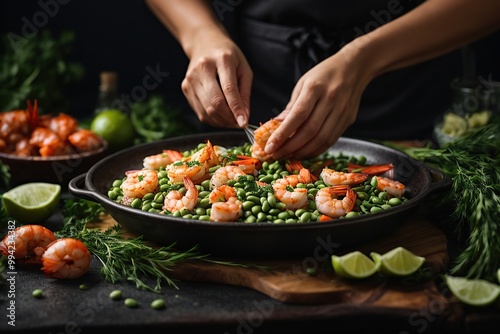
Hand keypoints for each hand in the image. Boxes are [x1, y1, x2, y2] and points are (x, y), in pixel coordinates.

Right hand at [181, 32, 252, 128]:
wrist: (204, 44)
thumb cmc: (229, 57)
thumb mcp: (244, 70)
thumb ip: (245, 94)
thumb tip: (244, 117)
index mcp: (222, 59)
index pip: (229, 89)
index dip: (236, 109)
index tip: (243, 123)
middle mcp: (203, 68)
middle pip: (215, 102)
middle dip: (228, 118)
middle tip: (238, 123)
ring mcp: (191, 78)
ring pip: (206, 110)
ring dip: (221, 121)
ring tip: (231, 120)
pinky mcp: (185, 87)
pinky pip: (200, 112)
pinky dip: (212, 119)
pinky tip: (220, 116)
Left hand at [265, 42, 372, 159]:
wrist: (354, 68)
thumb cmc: (323, 75)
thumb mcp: (303, 84)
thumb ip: (291, 106)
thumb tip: (276, 125)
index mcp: (315, 88)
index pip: (297, 115)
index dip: (282, 134)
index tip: (269, 147)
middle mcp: (330, 100)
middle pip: (309, 131)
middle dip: (290, 147)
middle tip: (275, 156)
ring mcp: (341, 111)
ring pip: (321, 139)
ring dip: (302, 152)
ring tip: (288, 157)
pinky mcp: (348, 120)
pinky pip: (331, 140)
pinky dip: (316, 150)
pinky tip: (304, 153)